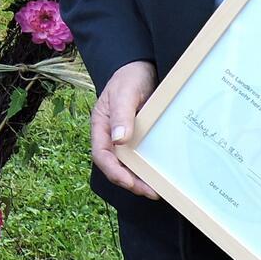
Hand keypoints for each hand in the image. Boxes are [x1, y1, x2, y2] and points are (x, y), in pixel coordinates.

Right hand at [91, 60, 159, 198]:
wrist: (143, 67)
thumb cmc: (130, 76)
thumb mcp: (125, 92)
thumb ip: (122, 114)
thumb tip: (118, 140)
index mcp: (101, 126)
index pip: (101, 155)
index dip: (114, 172)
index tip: (130, 182)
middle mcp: (110, 135)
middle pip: (115, 166)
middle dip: (130, 182)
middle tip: (151, 192)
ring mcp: (124, 138)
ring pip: (128, 165)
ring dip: (139, 179)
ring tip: (156, 189)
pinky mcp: (139, 138)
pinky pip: (139, 158)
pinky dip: (147, 169)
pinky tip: (159, 175)